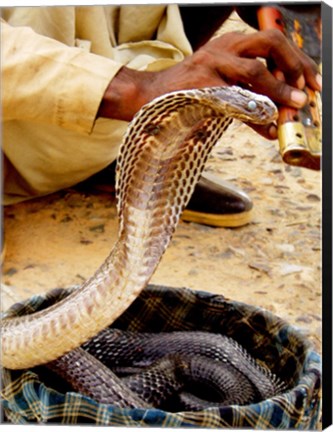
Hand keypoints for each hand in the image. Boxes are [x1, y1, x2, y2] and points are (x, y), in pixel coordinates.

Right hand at [99, 29, 320, 138]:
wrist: (150, 95)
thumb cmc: (188, 90)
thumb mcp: (220, 81)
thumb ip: (248, 90)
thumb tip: (278, 113)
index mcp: (230, 44)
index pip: (272, 40)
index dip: (297, 59)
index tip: (312, 80)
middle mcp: (223, 48)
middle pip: (269, 43)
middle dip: (294, 66)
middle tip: (306, 92)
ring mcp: (211, 65)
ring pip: (254, 70)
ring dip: (278, 91)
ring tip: (292, 109)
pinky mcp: (201, 86)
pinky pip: (235, 100)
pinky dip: (255, 116)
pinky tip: (266, 129)